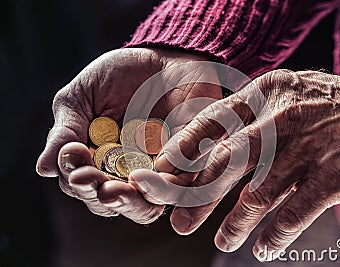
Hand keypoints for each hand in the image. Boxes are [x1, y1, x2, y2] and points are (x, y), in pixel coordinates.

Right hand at [36, 48, 221, 222]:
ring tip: (117, 190)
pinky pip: (179, 186)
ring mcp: (159, 171)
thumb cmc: (120, 75)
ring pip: (146, 206)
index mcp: (98, 161)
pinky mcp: (188, 164)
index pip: (84, 186)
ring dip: (130, 202)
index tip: (76, 167)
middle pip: (114, 203)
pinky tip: (148, 176)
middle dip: (103, 197)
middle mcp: (127, 172)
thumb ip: (66, 130)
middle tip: (97, 186)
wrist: (165, 58)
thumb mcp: (82, 97)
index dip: (78, 182)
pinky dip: (163, 186)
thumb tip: (44, 168)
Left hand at [147, 70, 339, 259]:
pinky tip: (264, 248)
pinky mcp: (337, 176)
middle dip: (198, 196)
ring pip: (257, 195)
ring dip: (235, 224)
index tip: (163, 177)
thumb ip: (251, 117)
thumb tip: (210, 149)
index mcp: (265, 93)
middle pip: (226, 163)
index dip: (182, 151)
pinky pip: (294, 214)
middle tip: (179, 221)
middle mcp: (282, 118)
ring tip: (222, 241)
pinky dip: (275, 235)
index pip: (212, 123)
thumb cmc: (332, 107)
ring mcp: (310, 148)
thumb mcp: (287, 96)